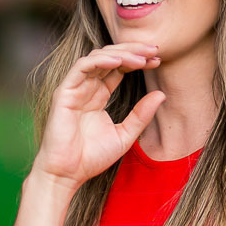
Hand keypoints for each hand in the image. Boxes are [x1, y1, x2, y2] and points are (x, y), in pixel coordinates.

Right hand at [32, 43, 164, 189]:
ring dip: (120, 53)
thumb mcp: (125, 135)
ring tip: (141, 57)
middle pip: (110, 58)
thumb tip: (162, 94)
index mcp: (98, 95)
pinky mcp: (64, 92)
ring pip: (97, 57)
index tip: (158, 60)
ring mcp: (74, 88)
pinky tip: (119, 60)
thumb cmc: (91, 158)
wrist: (67, 174)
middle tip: (154, 50)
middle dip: (133, 51)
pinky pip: (81, 67)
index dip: (138, 61)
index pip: (119, 68)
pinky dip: (100, 60)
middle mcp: (86, 88)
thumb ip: (141, 115)